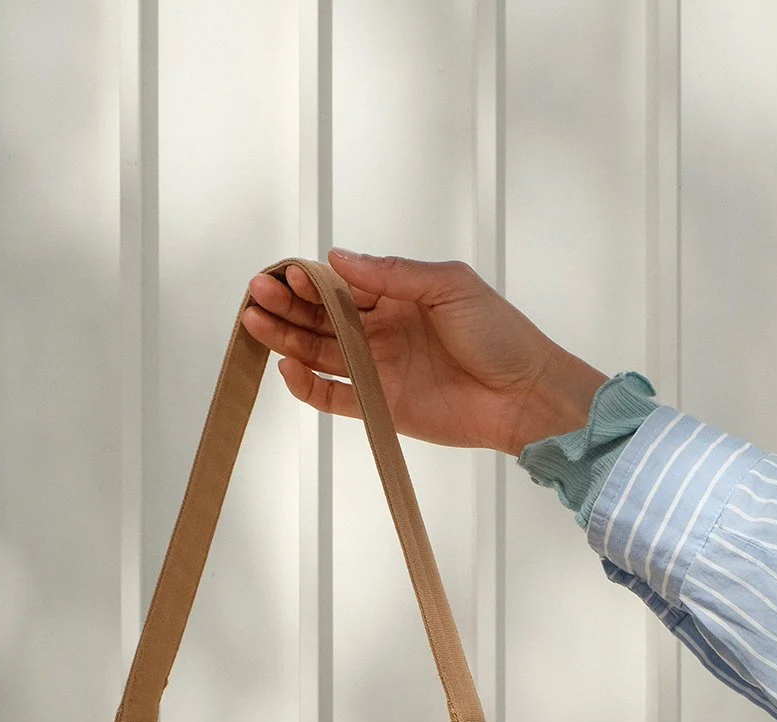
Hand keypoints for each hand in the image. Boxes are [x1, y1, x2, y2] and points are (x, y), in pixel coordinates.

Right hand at [241, 250, 608, 457]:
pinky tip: (285, 368)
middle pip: (320, 318)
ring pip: (319, 354)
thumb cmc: (498, 334)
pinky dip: (307, 386)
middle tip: (256, 294)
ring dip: (286, 340)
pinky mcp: (379, 408)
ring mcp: (378, 370)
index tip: (282, 272)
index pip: (340, 284)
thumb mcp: (448, 286)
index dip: (308, 279)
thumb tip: (338, 259)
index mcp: (398, 296)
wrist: (523, 395)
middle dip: (286, 306)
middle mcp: (382, 332)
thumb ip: (391, 275)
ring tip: (253, 323)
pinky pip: (333, 398)